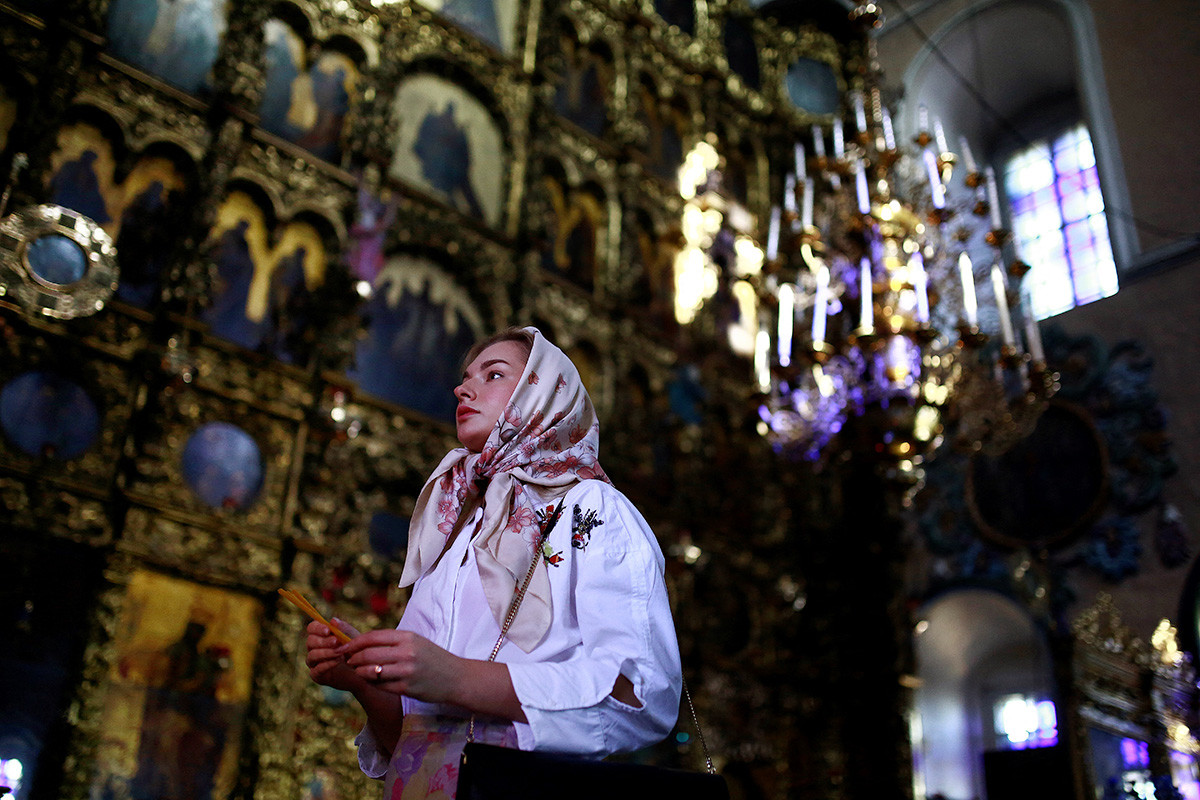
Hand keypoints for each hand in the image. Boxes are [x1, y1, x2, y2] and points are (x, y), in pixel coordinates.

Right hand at [304, 618, 362, 691]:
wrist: (363, 670)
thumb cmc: (356, 650)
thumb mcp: (353, 637)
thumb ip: (343, 629)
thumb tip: (333, 620)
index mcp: (320, 635)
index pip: (311, 628)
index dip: (317, 628)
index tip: (328, 631)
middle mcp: (314, 648)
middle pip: (310, 642)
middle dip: (323, 641)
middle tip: (336, 642)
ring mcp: (314, 662)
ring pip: (312, 656)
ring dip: (326, 653)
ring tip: (340, 652)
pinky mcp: (317, 675)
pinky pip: (316, 670)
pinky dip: (327, 665)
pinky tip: (337, 661)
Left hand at [337, 629, 464, 704]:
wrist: (456, 677)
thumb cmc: (432, 658)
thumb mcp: (415, 642)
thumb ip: (392, 641)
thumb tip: (362, 642)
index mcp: (407, 637)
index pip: (372, 637)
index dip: (354, 642)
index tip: (343, 646)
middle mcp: (406, 652)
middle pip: (368, 654)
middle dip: (352, 658)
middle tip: (348, 661)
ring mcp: (407, 671)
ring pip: (371, 671)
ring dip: (359, 672)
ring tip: (358, 671)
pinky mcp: (407, 688)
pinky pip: (380, 686)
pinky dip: (372, 683)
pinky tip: (372, 681)